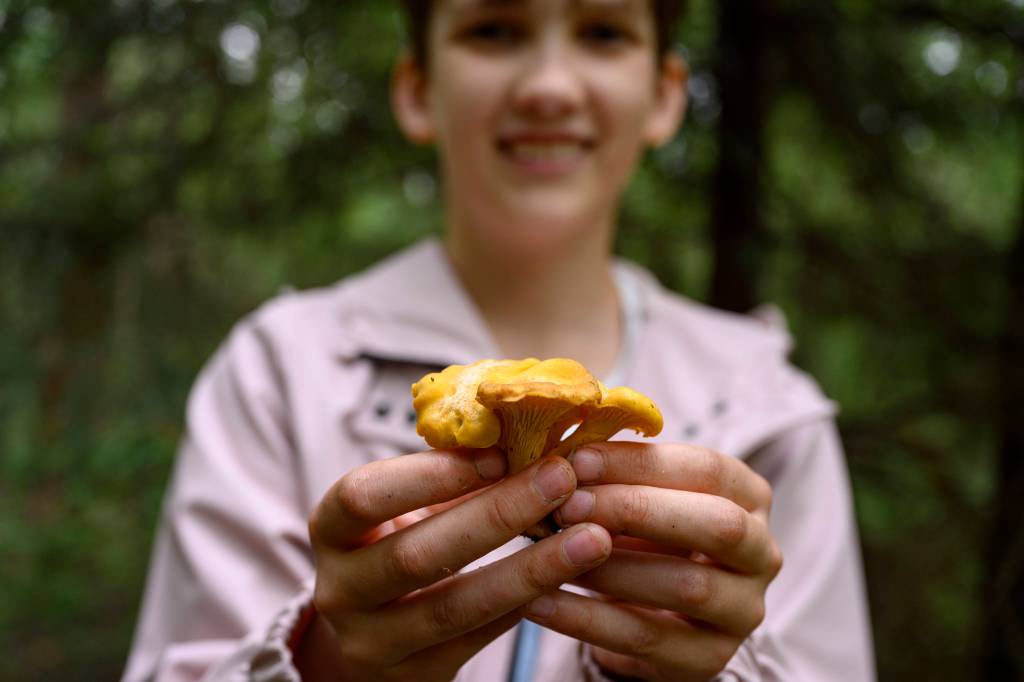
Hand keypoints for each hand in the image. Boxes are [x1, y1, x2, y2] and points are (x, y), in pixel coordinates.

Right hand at [302, 449, 612, 681]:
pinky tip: (567, 577)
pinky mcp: (415, 677)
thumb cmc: (393, 543)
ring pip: (455, 606)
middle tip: (562, 479)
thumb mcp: (400, 508)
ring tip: (591, 538)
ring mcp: (373, 641)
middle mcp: (340, 590)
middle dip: (497, 514)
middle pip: (417, 554)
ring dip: (530, 568)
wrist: (367, 633)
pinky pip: (478, 638)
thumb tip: (525, 435)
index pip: (364, 496)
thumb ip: (447, 477)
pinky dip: (525, 603)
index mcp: (330, 529)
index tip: (498, 453)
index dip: (429, 474)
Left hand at [526, 443, 781, 681]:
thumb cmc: (644, 534)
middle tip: (568, 506)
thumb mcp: (641, 495)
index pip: (707, 468)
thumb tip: (563, 455)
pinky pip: (645, 638)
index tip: (578, 460)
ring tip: (549, 552)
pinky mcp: (710, 659)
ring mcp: (743, 611)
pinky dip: (585, 619)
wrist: (651, 610)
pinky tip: (539, 601)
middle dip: (637, 510)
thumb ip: (616, 474)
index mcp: (749, 496)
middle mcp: (762, 552)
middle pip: (715, 525)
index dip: (641, 463)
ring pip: (685, 586)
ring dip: (609, 566)